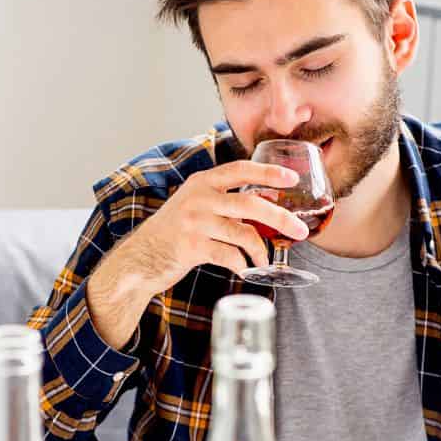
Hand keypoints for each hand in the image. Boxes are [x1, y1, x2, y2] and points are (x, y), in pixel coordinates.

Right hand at [84, 161, 308, 346]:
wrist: (140, 257)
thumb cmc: (174, 233)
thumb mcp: (193, 205)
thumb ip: (222, 200)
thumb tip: (266, 207)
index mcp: (202, 182)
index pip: (240, 169)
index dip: (268, 172)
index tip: (291, 178)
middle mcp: (198, 198)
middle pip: (250, 203)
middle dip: (281, 217)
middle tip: (300, 231)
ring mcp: (194, 222)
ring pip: (243, 233)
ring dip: (261, 250)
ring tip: (265, 260)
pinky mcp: (192, 247)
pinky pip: (230, 256)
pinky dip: (242, 266)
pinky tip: (245, 270)